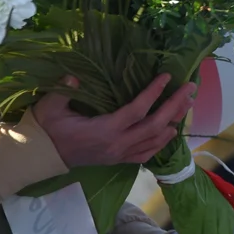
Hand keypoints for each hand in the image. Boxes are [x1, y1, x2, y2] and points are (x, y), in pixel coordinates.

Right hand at [33, 73, 195, 167]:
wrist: (43, 156)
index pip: (137, 110)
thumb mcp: (51, 106)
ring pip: (154, 141)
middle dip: (174, 106)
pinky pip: (146, 153)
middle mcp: (117, 144)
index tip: (166, 77)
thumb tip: (76, 74)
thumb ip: (65, 89)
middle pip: (154, 126)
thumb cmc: (48, 128)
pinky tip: (170, 132)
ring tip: (186, 105)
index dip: (153, 93)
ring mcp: (119, 155)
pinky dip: (161, 142)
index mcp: (104, 130)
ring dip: (173, 122)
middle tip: (190, 88)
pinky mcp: (118, 160)